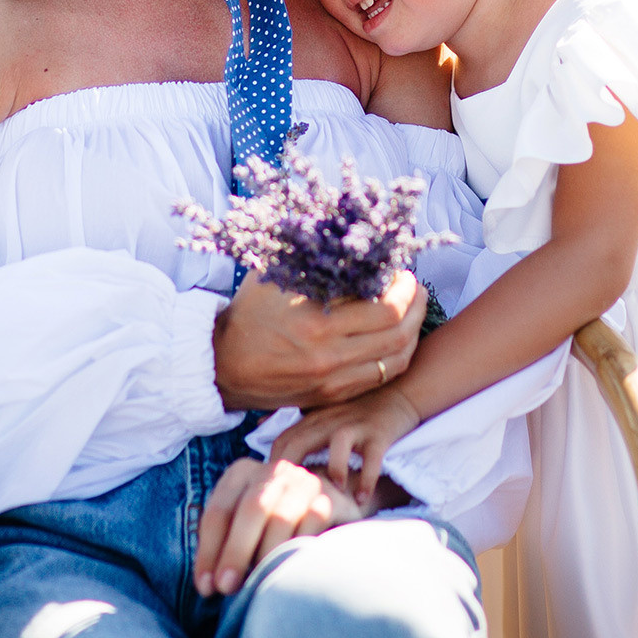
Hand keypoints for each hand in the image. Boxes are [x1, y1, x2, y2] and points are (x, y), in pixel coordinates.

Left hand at [193, 457, 365, 596]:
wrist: (327, 515)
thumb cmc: (272, 529)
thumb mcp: (244, 528)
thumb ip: (225, 546)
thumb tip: (207, 585)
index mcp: (242, 473)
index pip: (219, 511)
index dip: (209, 551)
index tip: (205, 588)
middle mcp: (274, 471)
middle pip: (251, 508)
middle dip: (236, 551)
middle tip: (227, 587)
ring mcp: (305, 482)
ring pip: (282, 517)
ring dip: (267, 554)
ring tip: (260, 584)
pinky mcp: (332, 498)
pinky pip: (315, 523)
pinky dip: (299, 548)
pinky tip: (291, 570)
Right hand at [212, 269, 424, 409]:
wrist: (221, 364)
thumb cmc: (248, 314)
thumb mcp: (276, 278)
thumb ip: (314, 263)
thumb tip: (352, 241)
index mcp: (317, 325)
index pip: (385, 310)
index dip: (404, 289)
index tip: (402, 273)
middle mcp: (330, 358)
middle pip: (399, 336)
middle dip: (416, 308)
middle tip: (416, 289)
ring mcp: (332, 381)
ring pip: (395, 362)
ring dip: (412, 334)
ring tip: (412, 312)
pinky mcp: (330, 396)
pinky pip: (378, 379)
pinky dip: (395, 357)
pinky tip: (396, 338)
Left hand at [269, 385, 423, 506]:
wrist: (399, 394)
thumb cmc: (356, 409)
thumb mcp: (321, 410)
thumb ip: (293, 420)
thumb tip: (257, 426)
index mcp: (313, 419)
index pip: (283, 439)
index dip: (271, 463)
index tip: (267, 490)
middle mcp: (330, 420)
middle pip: (302, 440)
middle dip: (290, 469)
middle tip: (287, 500)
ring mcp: (356, 425)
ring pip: (338, 443)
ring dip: (332, 470)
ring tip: (329, 496)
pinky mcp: (380, 434)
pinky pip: (372, 457)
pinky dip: (366, 479)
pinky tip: (361, 499)